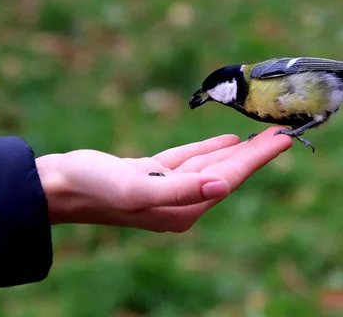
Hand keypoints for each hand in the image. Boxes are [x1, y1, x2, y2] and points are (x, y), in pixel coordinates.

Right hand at [36, 127, 292, 231]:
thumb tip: (223, 184)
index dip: (258, 159)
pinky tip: (228, 141)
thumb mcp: (138, 188)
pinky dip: (210, 149)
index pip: (230, 179)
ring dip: (237, 149)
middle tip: (282, 133)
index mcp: (182, 209)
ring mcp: (168, 187)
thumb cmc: (95, 188)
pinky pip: (191, 159)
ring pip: (212, 164)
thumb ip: (181, 189)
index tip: (283, 140)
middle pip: (227, 172)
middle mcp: (180, 201)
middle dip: (255, 153)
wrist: (59, 184)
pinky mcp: (154, 174)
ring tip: (262, 136)